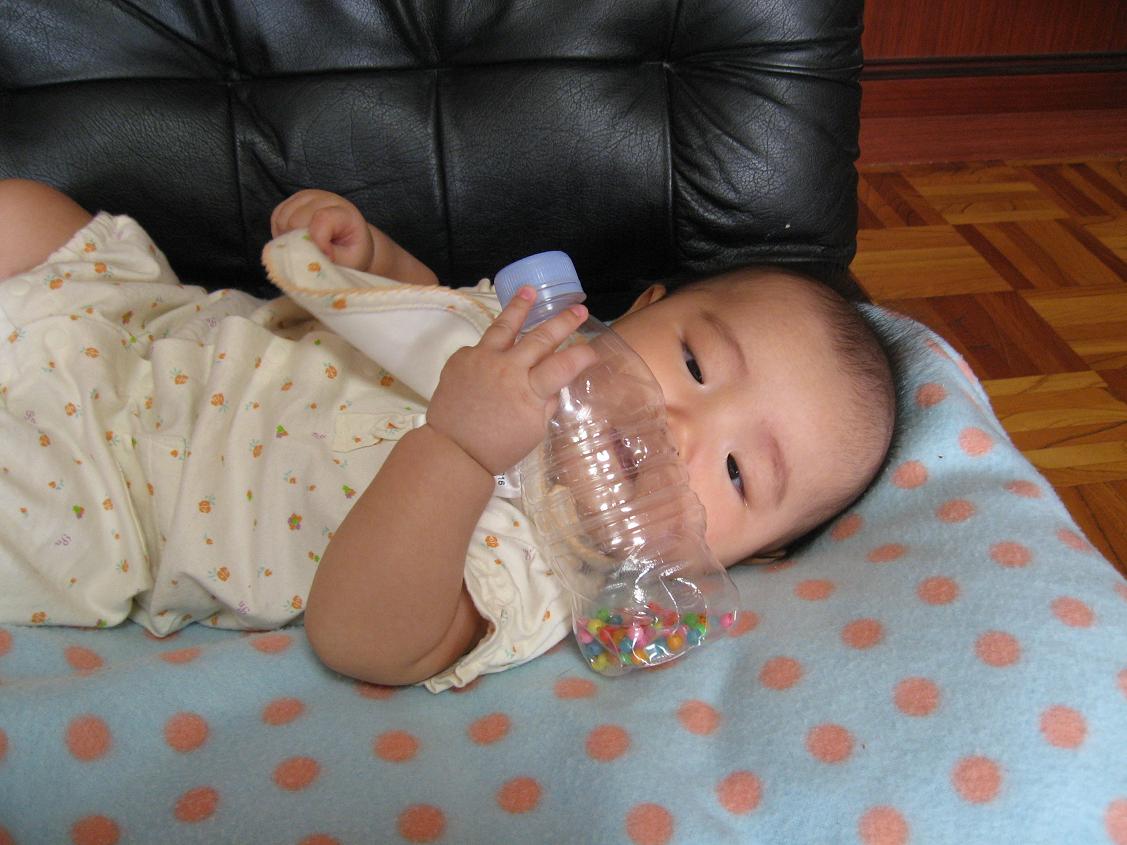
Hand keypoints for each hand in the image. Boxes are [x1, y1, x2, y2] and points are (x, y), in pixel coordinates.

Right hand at [271, 189, 374, 271]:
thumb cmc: (350, 254)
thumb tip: (309, 252)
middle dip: (300, 243)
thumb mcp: (349, 262)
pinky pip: (276, 218)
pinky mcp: (293, 201)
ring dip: (289, 239)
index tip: (327, 257)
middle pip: (296, 220)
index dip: (319, 242)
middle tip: (313, 254)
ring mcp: (308, 197)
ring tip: (306, 247)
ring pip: (283, 219)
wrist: (351, 244)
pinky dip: (282, 233)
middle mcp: (326, 199)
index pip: (323, 219)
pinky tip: (296, 240)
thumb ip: (330, 258)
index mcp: (346, 213)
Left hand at [426, 287, 597, 475]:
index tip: (592, 350)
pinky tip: (494, 351)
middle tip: (579, 309)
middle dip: (563, 322)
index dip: (582, 354)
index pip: (564, 365)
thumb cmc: (498, 448)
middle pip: (541, 337)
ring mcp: (482, 360)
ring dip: (520, 306)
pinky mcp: (461, 359)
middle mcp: (507, 369)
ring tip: (529, 289)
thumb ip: (546, 403)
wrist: (452, 450)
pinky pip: (481, 346)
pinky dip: (491, 347)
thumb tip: (554, 385)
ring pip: (505, 326)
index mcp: (528, 391)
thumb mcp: (534, 431)